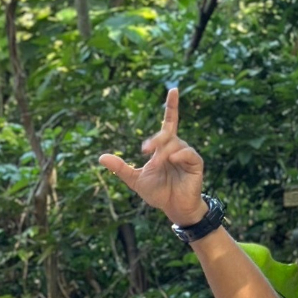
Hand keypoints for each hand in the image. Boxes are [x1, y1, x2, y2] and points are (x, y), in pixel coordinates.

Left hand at [99, 88, 207, 225]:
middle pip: (166, 134)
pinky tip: (171, 160)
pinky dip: (179, 155)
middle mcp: (177, 146)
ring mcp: (187, 154)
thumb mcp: (134, 180)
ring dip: (163, 154)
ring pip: (174, 144)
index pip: (169, 122)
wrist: (173, 208)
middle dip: (155, 140)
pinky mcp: (196, 163)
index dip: (171, 106)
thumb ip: (120, 168)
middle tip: (144, 151)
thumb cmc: (157, 192)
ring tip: (156, 166)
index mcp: (164, 147)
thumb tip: (101, 157)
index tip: (173, 89)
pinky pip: (188, 153)